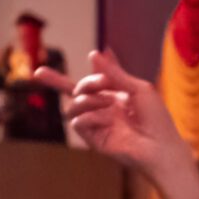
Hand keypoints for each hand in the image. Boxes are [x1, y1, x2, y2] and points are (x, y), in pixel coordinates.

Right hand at [41, 48, 198, 198]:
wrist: (160, 145)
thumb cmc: (156, 118)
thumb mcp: (137, 88)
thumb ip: (114, 73)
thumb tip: (93, 53)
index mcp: (111, 95)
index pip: (82, 85)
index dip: (56, 80)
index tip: (38, 73)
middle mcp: (101, 109)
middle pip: (73, 93)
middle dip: (86, 83)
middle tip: (102, 83)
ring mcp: (96, 124)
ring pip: (74, 106)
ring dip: (88, 99)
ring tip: (107, 103)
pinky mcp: (93, 139)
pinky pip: (78, 122)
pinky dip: (92, 116)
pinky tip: (108, 119)